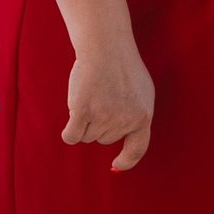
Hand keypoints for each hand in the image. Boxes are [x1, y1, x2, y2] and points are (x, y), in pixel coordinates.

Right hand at [63, 39, 155, 170]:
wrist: (106, 48)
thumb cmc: (123, 67)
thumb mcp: (142, 93)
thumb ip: (136, 116)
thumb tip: (128, 140)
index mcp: (143, 116)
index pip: (137, 149)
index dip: (126, 161)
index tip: (116, 165)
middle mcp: (125, 121)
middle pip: (103, 139)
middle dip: (99, 123)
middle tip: (102, 97)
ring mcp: (104, 117)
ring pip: (87, 137)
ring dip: (85, 122)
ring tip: (92, 95)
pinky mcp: (82, 112)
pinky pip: (71, 137)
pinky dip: (69, 131)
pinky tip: (74, 112)